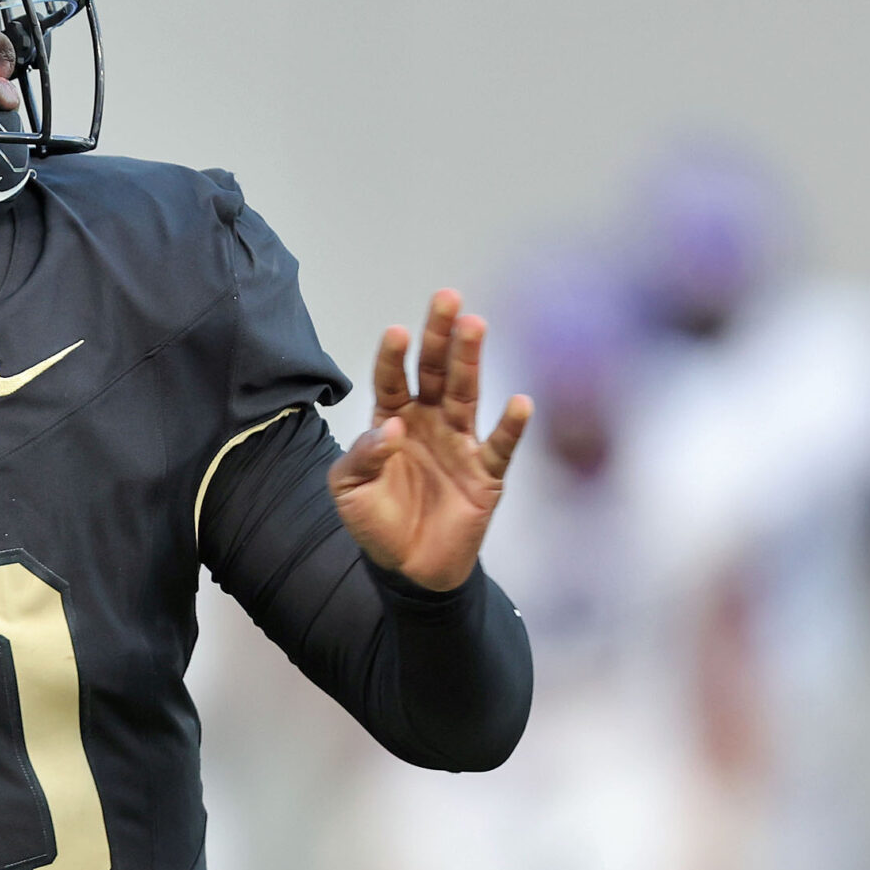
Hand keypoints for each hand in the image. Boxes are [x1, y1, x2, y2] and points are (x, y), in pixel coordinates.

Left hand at [328, 289, 531, 590]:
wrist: (409, 569)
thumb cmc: (377, 524)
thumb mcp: (349, 490)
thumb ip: (361, 457)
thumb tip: (391, 428)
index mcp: (391, 421)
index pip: (392, 380)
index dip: (394, 358)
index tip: (397, 333)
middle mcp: (428, 422)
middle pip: (435, 372)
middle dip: (440, 336)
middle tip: (448, 300)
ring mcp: (459, 443)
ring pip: (467, 394)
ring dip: (471, 361)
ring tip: (475, 326)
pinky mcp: (485, 473)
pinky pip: (500, 446)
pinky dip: (512, 426)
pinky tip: (521, 402)